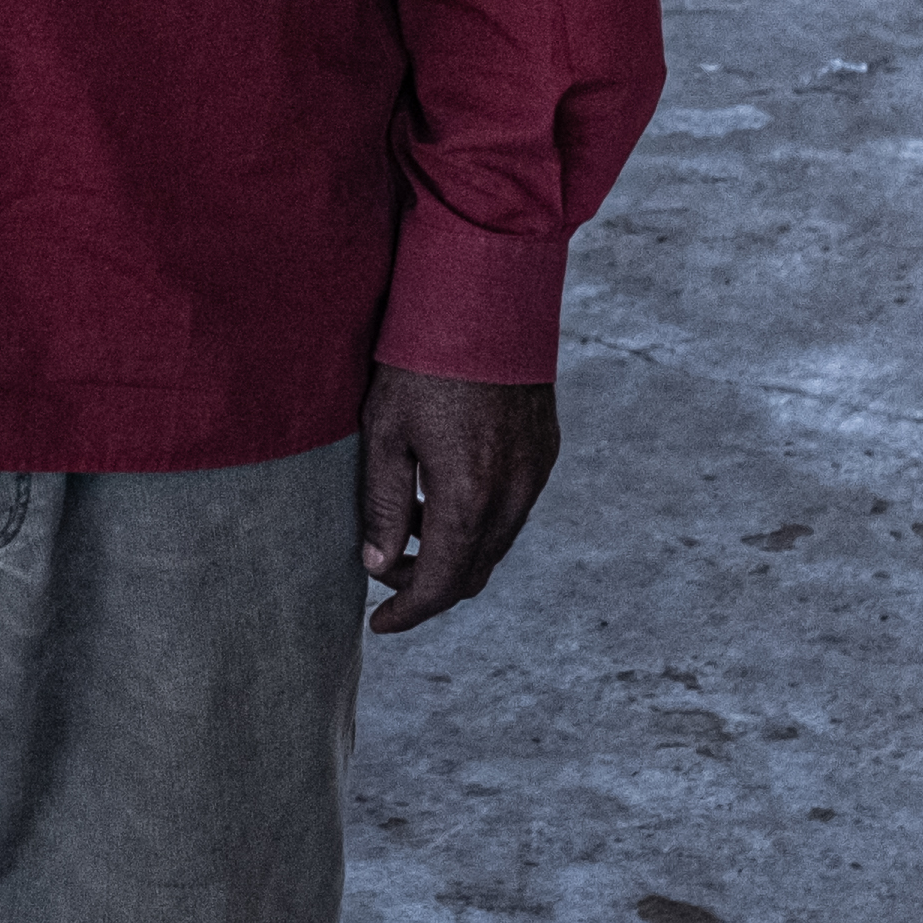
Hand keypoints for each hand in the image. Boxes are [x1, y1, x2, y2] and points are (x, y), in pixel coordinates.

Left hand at [355, 365, 558, 636]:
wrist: (486, 298)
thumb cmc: (422, 360)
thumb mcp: (384, 432)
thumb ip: (382, 505)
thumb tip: (376, 565)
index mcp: (467, 496)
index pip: (439, 583)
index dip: (406, 612)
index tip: (378, 625)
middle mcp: (512, 495)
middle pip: (472, 573)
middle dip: (427, 587)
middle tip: (385, 574)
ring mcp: (535, 474)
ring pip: (495, 545)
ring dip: (453, 553)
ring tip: (406, 529)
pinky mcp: (545, 452)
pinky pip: (513, 511)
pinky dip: (478, 524)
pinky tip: (441, 496)